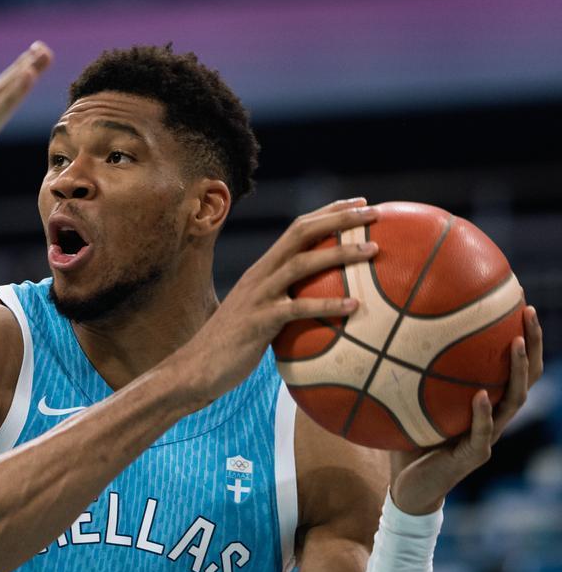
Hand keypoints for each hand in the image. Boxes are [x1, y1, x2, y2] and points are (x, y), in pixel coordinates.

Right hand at [184, 198, 379, 402]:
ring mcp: (259, 296)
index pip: (298, 228)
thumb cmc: (233, 346)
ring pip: (302, 263)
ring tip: (373, 250)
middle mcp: (260, 274)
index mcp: (262, 269)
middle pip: (302, 233)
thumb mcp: (260, 314)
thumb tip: (325, 310)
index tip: (361, 203)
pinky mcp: (260, 321)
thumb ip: (286, 304)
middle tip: (375, 212)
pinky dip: (328, 304)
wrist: (196, 367)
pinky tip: (355, 306)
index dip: (329, 212)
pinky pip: (298, 309)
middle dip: (339, 218)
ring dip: (340, 253)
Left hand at [390, 305, 544, 514]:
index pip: (511, 363)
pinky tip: (481, 395)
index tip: (518, 298)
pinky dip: (482, 412)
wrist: (407, 486)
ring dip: (516, 371)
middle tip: (527, 310)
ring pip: (514, 401)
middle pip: (526, 376)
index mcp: (483, 400)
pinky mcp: (474, 456)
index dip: (521, 335)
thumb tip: (381, 327)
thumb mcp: (407, 399)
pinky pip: (482, 432)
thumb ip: (405, 371)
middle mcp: (493, 415)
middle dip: (532, 343)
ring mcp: (488, 436)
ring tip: (515, 343)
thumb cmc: (407, 438)